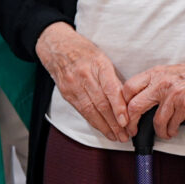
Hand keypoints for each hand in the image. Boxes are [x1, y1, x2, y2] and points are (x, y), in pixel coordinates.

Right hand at [38, 23, 130, 142]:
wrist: (57, 47)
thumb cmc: (83, 51)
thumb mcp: (102, 57)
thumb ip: (112, 78)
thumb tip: (127, 99)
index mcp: (98, 63)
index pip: (110, 89)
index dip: (118, 107)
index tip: (126, 121)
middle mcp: (85, 75)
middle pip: (101, 103)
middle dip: (114, 123)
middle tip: (125, 135)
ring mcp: (73, 85)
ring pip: (91, 110)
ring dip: (105, 126)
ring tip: (116, 136)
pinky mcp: (66, 93)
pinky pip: (82, 111)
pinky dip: (93, 122)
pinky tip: (102, 128)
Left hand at [122, 51, 184, 139]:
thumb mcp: (168, 72)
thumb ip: (152, 84)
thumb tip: (137, 103)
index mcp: (155, 73)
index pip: (128, 88)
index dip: (122, 105)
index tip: (123, 115)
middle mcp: (162, 82)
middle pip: (135, 106)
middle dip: (131, 123)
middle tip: (132, 130)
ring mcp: (174, 94)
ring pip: (156, 121)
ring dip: (158, 132)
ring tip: (162, 132)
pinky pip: (172, 124)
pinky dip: (171, 131)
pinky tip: (172, 130)